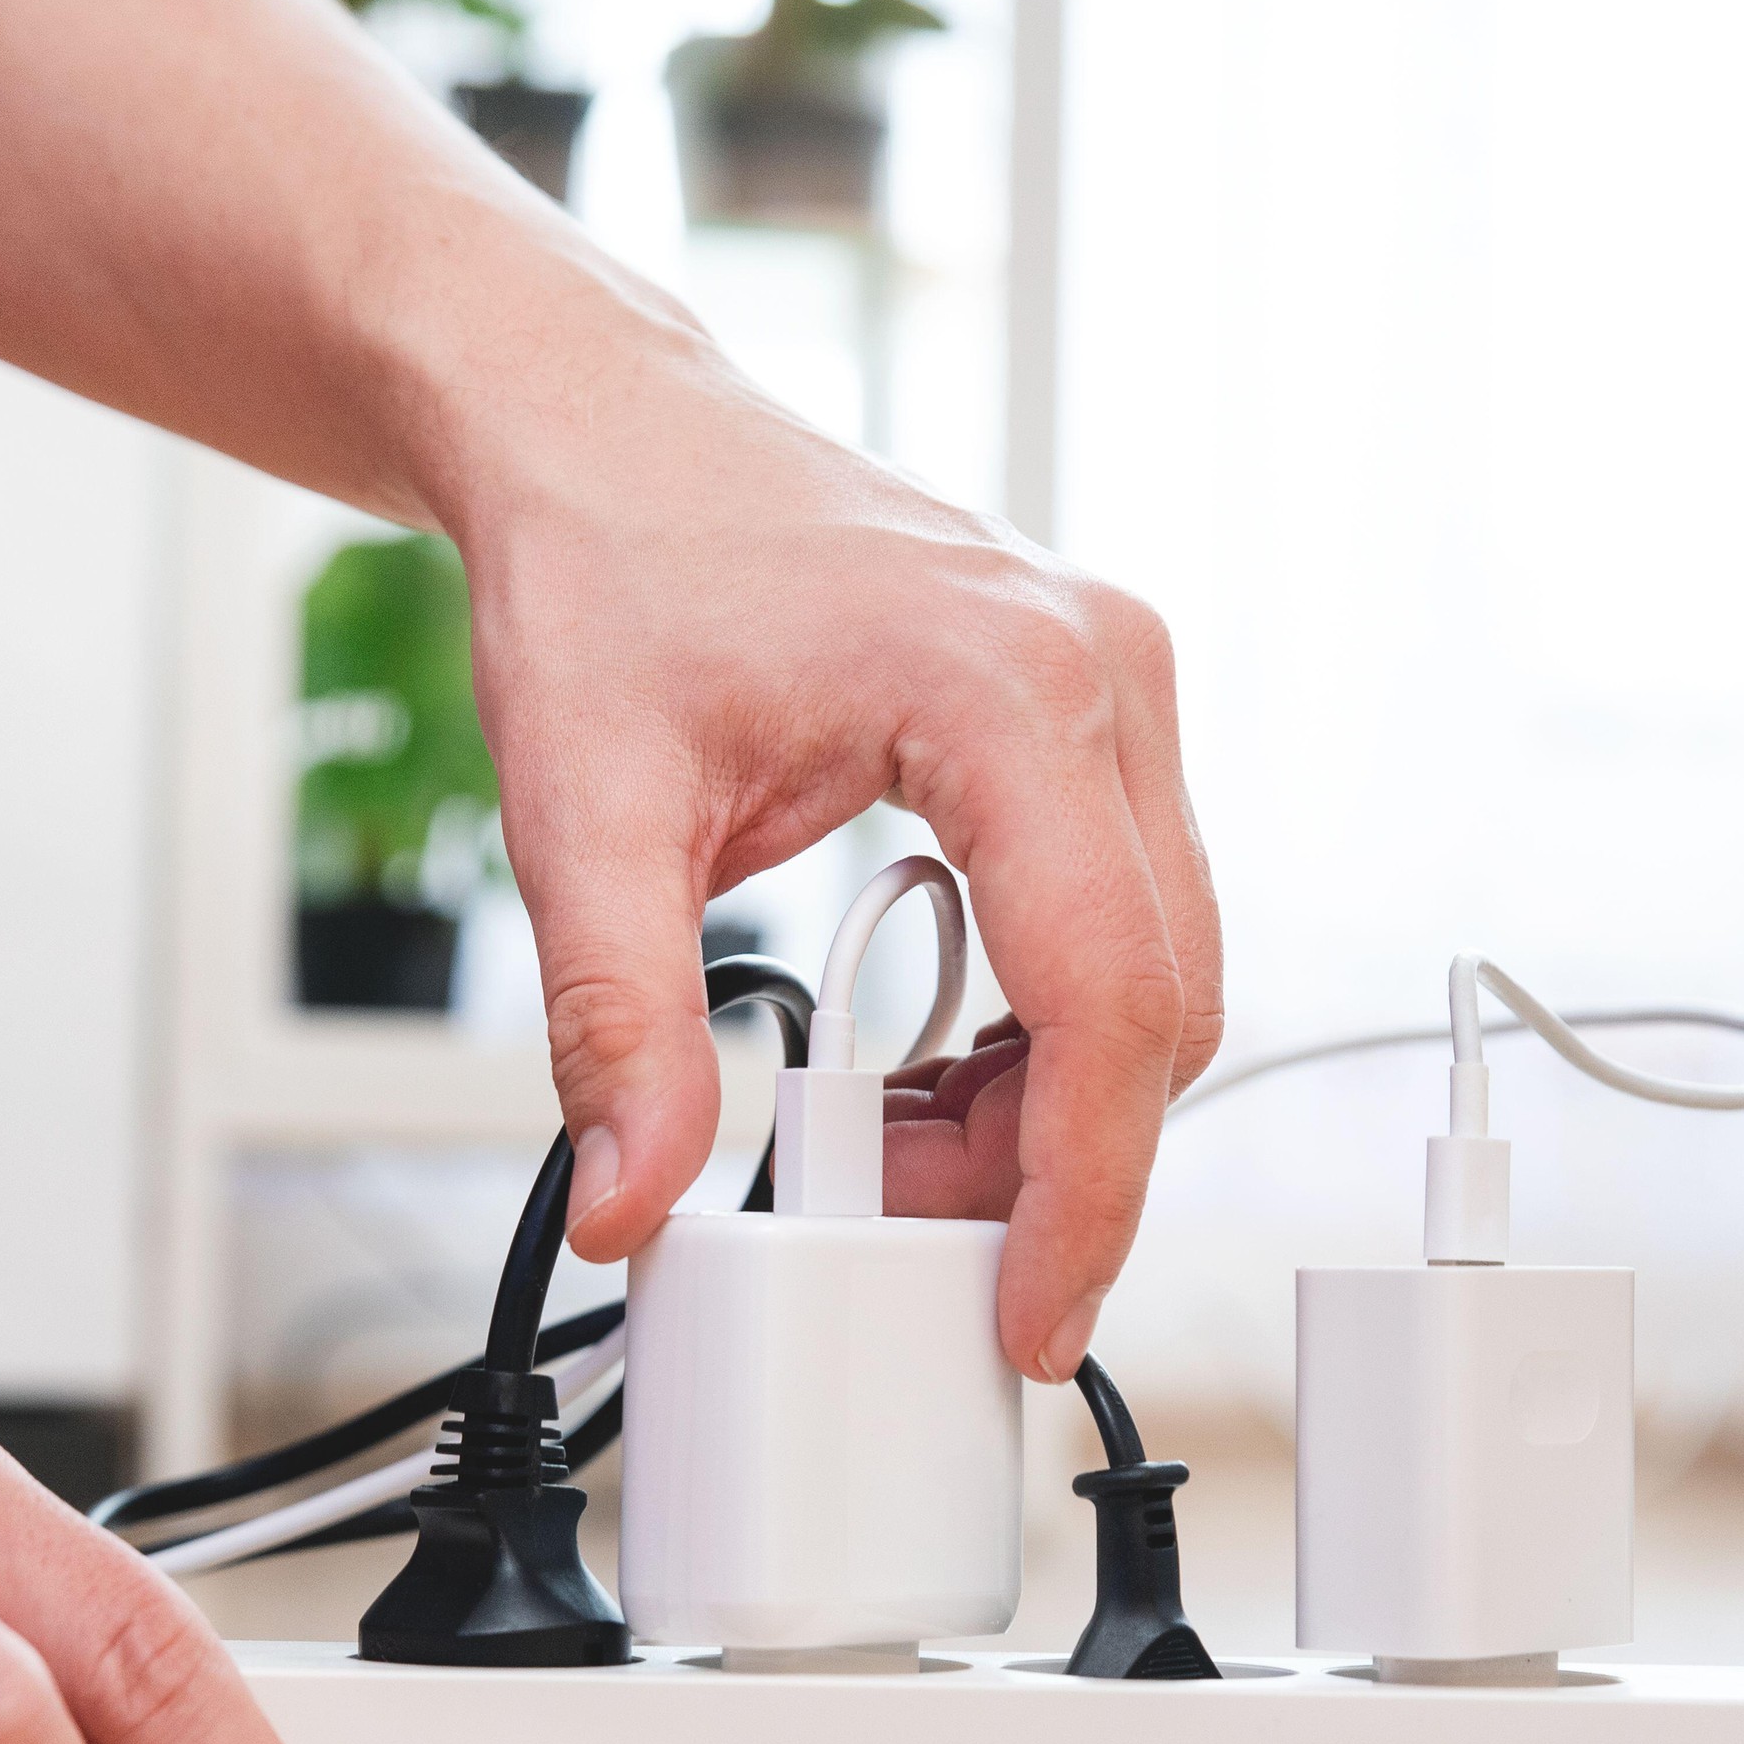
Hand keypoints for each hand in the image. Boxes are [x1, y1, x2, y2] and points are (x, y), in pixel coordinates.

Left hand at [443, 359, 1223, 1378]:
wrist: (601, 431)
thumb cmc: (606, 565)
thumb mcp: (584, 813)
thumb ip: (619, 1026)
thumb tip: (635, 1204)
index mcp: (1012, 688)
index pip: (1110, 999)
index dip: (1083, 1190)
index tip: (1031, 1312)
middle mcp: (1105, 674)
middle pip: (1159, 1002)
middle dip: (1047, 1156)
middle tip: (896, 1221)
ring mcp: (1115, 683)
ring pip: (1157, 968)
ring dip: (1043, 1092)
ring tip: (885, 1136)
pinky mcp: (1092, 706)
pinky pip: (1120, 912)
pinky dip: (1040, 1017)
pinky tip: (926, 1058)